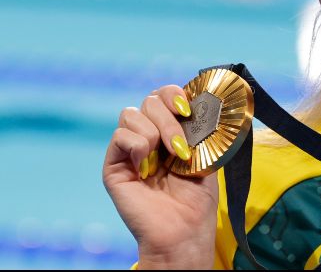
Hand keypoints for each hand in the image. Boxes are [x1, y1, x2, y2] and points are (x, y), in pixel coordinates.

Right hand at [102, 85, 217, 268]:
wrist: (184, 229)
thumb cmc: (198, 197)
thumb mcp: (205, 154)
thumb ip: (197, 126)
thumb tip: (199, 101)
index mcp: (170, 129)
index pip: (163, 94)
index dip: (174, 94)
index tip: (188, 108)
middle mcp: (148, 135)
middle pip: (149, 100)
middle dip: (169, 118)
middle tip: (182, 146)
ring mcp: (129, 149)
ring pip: (131, 113)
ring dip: (156, 132)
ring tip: (168, 159)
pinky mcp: (114, 164)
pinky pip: (120, 135)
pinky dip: (137, 146)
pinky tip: (146, 168)